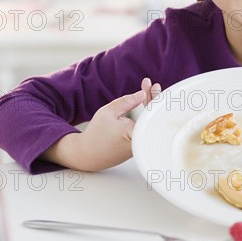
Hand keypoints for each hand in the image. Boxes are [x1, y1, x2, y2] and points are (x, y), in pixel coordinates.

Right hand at [43, 78, 160, 170]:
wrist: (87, 154)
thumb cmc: (96, 134)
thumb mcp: (108, 112)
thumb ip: (127, 102)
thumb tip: (142, 94)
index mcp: (135, 133)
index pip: (150, 113)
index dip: (154, 97)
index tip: (153, 86)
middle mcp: (141, 141)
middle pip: (152, 117)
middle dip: (152, 99)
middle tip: (152, 86)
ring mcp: (140, 145)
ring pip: (147, 122)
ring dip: (148, 107)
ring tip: (147, 91)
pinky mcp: (137, 147)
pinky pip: (142, 128)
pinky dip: (143, 116)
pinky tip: (143, 104)